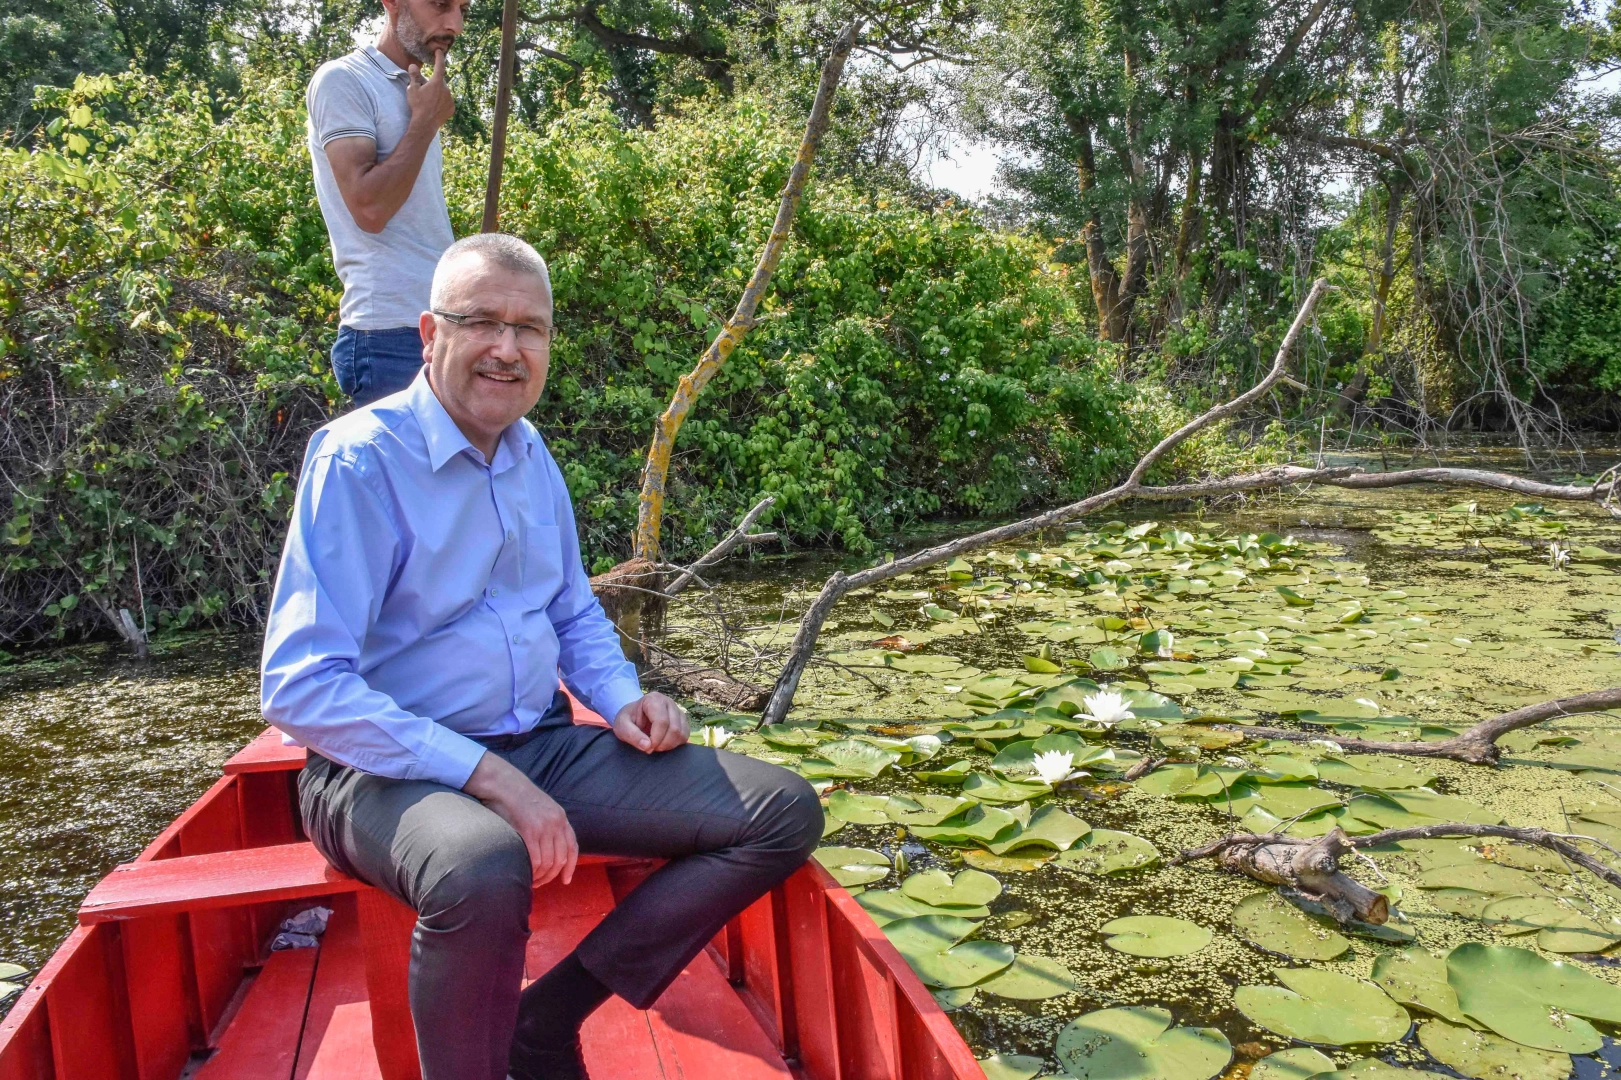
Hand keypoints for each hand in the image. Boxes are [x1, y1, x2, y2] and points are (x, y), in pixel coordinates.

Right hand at [406, 48, 454, 132]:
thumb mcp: (412, 89)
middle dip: (432, 83)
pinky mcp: (452, 108)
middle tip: (423, 90)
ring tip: (428, 101)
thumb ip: (414, 76)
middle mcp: (446, 89)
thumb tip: (413, 65)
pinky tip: (434, 107)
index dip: (439, 57)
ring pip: (443, 92)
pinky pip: (446, 101)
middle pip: (439, 82)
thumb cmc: (417, 105)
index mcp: (436, 82)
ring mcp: (450, 99)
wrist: (425, 124)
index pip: (439, 66)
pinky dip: (441, 101)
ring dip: (437, 93)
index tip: (439, 51)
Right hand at [463, 751, 576, 885]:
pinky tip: (525, 875)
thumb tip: (546, 848)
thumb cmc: (516, 797)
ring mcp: (543, 826)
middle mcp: (556, 822)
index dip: (570, 866)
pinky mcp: (529, 830)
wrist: (502, 783)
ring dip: (539, 877)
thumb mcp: (540, 808)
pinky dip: (531, 872)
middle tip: (538, 883)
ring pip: (548, 863)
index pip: (572, 847)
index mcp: (560, 817)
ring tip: (529, 881)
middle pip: (560, 859)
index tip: (566, 880)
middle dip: (550, 876)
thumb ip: (547, 825)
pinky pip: (534, 859)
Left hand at [612, 692, 689, 752]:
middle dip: (662, 744)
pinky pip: (685, 735)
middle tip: (650, 749)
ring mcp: (678, 711)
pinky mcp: (682, 721)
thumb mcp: (621, 726)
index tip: (647, 748)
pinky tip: (663, 744)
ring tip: (656, 746)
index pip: (661, 721)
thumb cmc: (627, 720)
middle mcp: (669, 702)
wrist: (633, 716)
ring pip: (681, 733)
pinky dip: (675, 744)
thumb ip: (631, 735)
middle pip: (674, 728)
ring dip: (669, 745)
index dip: (656, 739)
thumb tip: (647, 746)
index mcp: (653, 699)